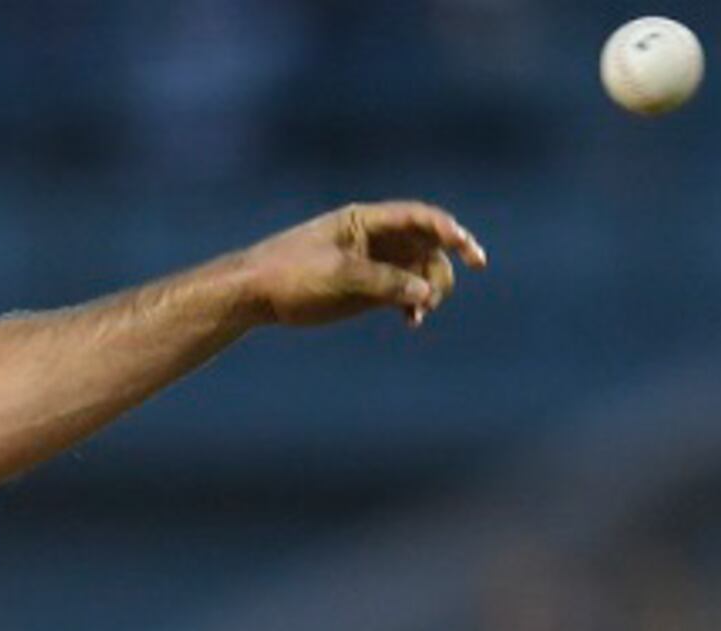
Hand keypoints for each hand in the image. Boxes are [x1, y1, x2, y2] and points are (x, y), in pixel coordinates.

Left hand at [235, 201, 486, 329]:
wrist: (254, 295)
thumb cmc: (291, 273)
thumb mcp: (339, 274)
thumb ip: (384, 281)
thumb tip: (426, 292)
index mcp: (366, 221)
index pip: (418, 217)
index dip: (447, 229)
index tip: (465, 247)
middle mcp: (375, 240)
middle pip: (426, 245)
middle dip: (443, 264)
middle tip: (443, 290)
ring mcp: (373, 265)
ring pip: (419, 272)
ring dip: (430, 289)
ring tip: (423, 313)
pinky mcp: (367, 291)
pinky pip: (403, 294)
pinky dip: (413, 305)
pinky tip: (414, 321)